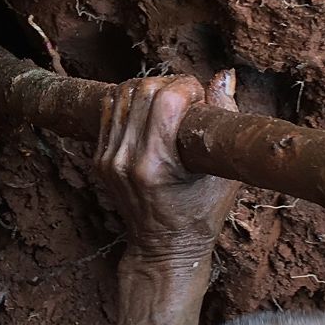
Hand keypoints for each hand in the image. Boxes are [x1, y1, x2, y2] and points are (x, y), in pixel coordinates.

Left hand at [94, 70, 238, 259]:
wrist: (164, 248)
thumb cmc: (201, 215)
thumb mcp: (225, 174)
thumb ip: (225, 120)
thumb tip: (224, 76)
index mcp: (154, 166)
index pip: (165, 100)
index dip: (188, 87)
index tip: (201, 99)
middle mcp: (125, 160)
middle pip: (142, 90)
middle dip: (170, 84)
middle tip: (188, 98)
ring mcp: (108, 159)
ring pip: (122, 94)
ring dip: (148, 88)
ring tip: (169, 103)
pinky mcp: (99, 158)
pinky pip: (109, 110)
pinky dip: (130, 100)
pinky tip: (149, 111)